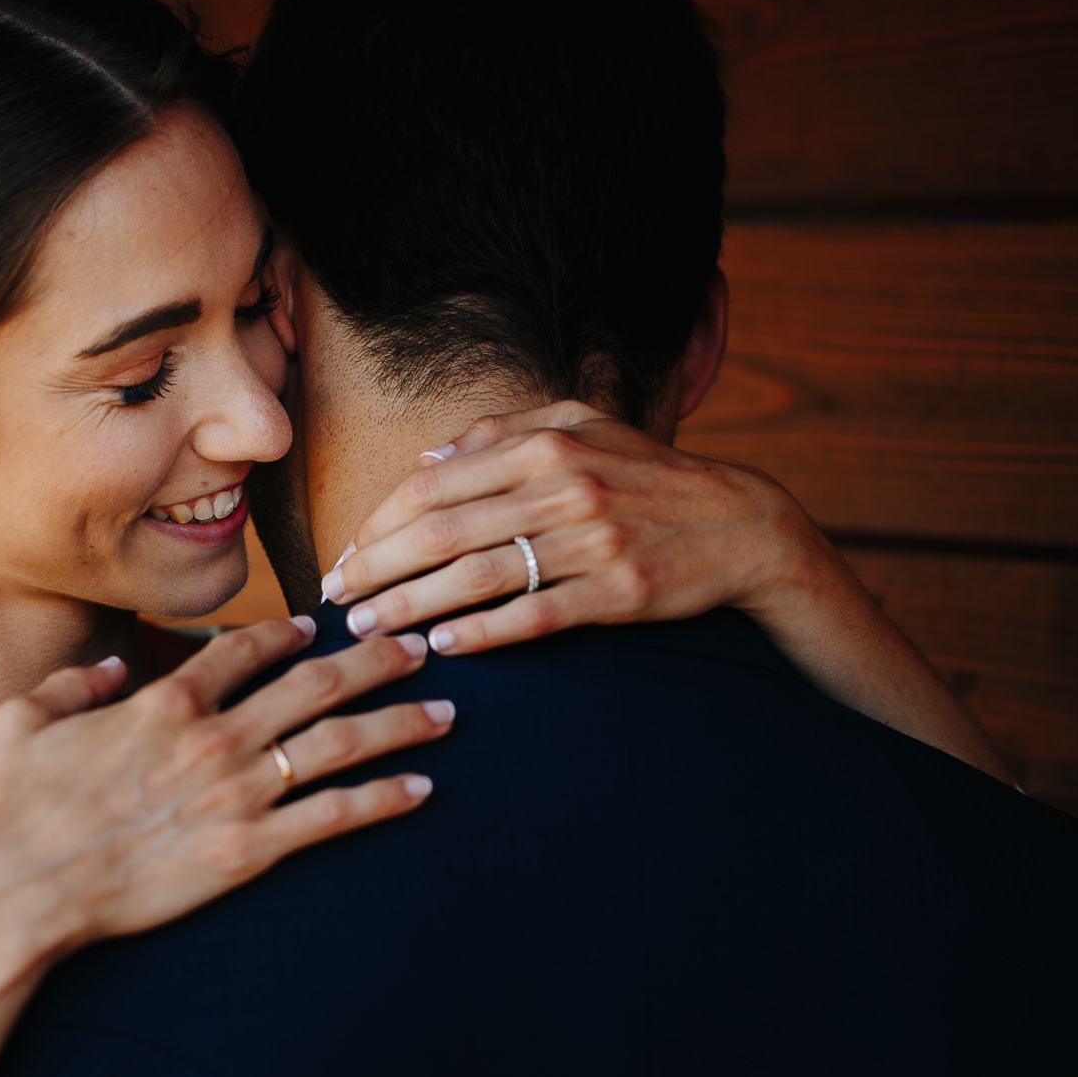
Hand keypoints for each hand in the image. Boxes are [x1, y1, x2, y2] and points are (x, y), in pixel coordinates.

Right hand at [0, 617, 452, 948]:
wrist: (21, 889)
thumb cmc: (14, 812)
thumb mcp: (22, 722)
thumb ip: (72, 684)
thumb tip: (112, 667)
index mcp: (164, 701)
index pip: (245, 649)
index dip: (289, 634)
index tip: (321, 629)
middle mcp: (213, 736)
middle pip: (316, 684)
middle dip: (376, 661)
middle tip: (419, 648)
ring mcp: (235, 793)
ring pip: (338, 743)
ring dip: (398, 723)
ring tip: (444, 714)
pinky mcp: (248, 850)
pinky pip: (332, 817)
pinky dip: (381, 799)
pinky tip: (419, 790)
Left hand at [323, 401, 825, 654]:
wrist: (740, 524)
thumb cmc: (645, 476)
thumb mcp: (580, 429)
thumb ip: (500, 434)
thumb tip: (427, 457)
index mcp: (544, 444)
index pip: (433, 484)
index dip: (378, 523)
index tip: (344, 556)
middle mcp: (565, 486)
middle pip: (442, 530)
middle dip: (377, 568)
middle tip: (337, 601)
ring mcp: (595, 539)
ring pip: (480, 574)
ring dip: (413, 605)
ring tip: (371, 630)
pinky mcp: (621, 590)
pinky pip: (538, 614)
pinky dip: (485, 632)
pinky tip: (444, 646)